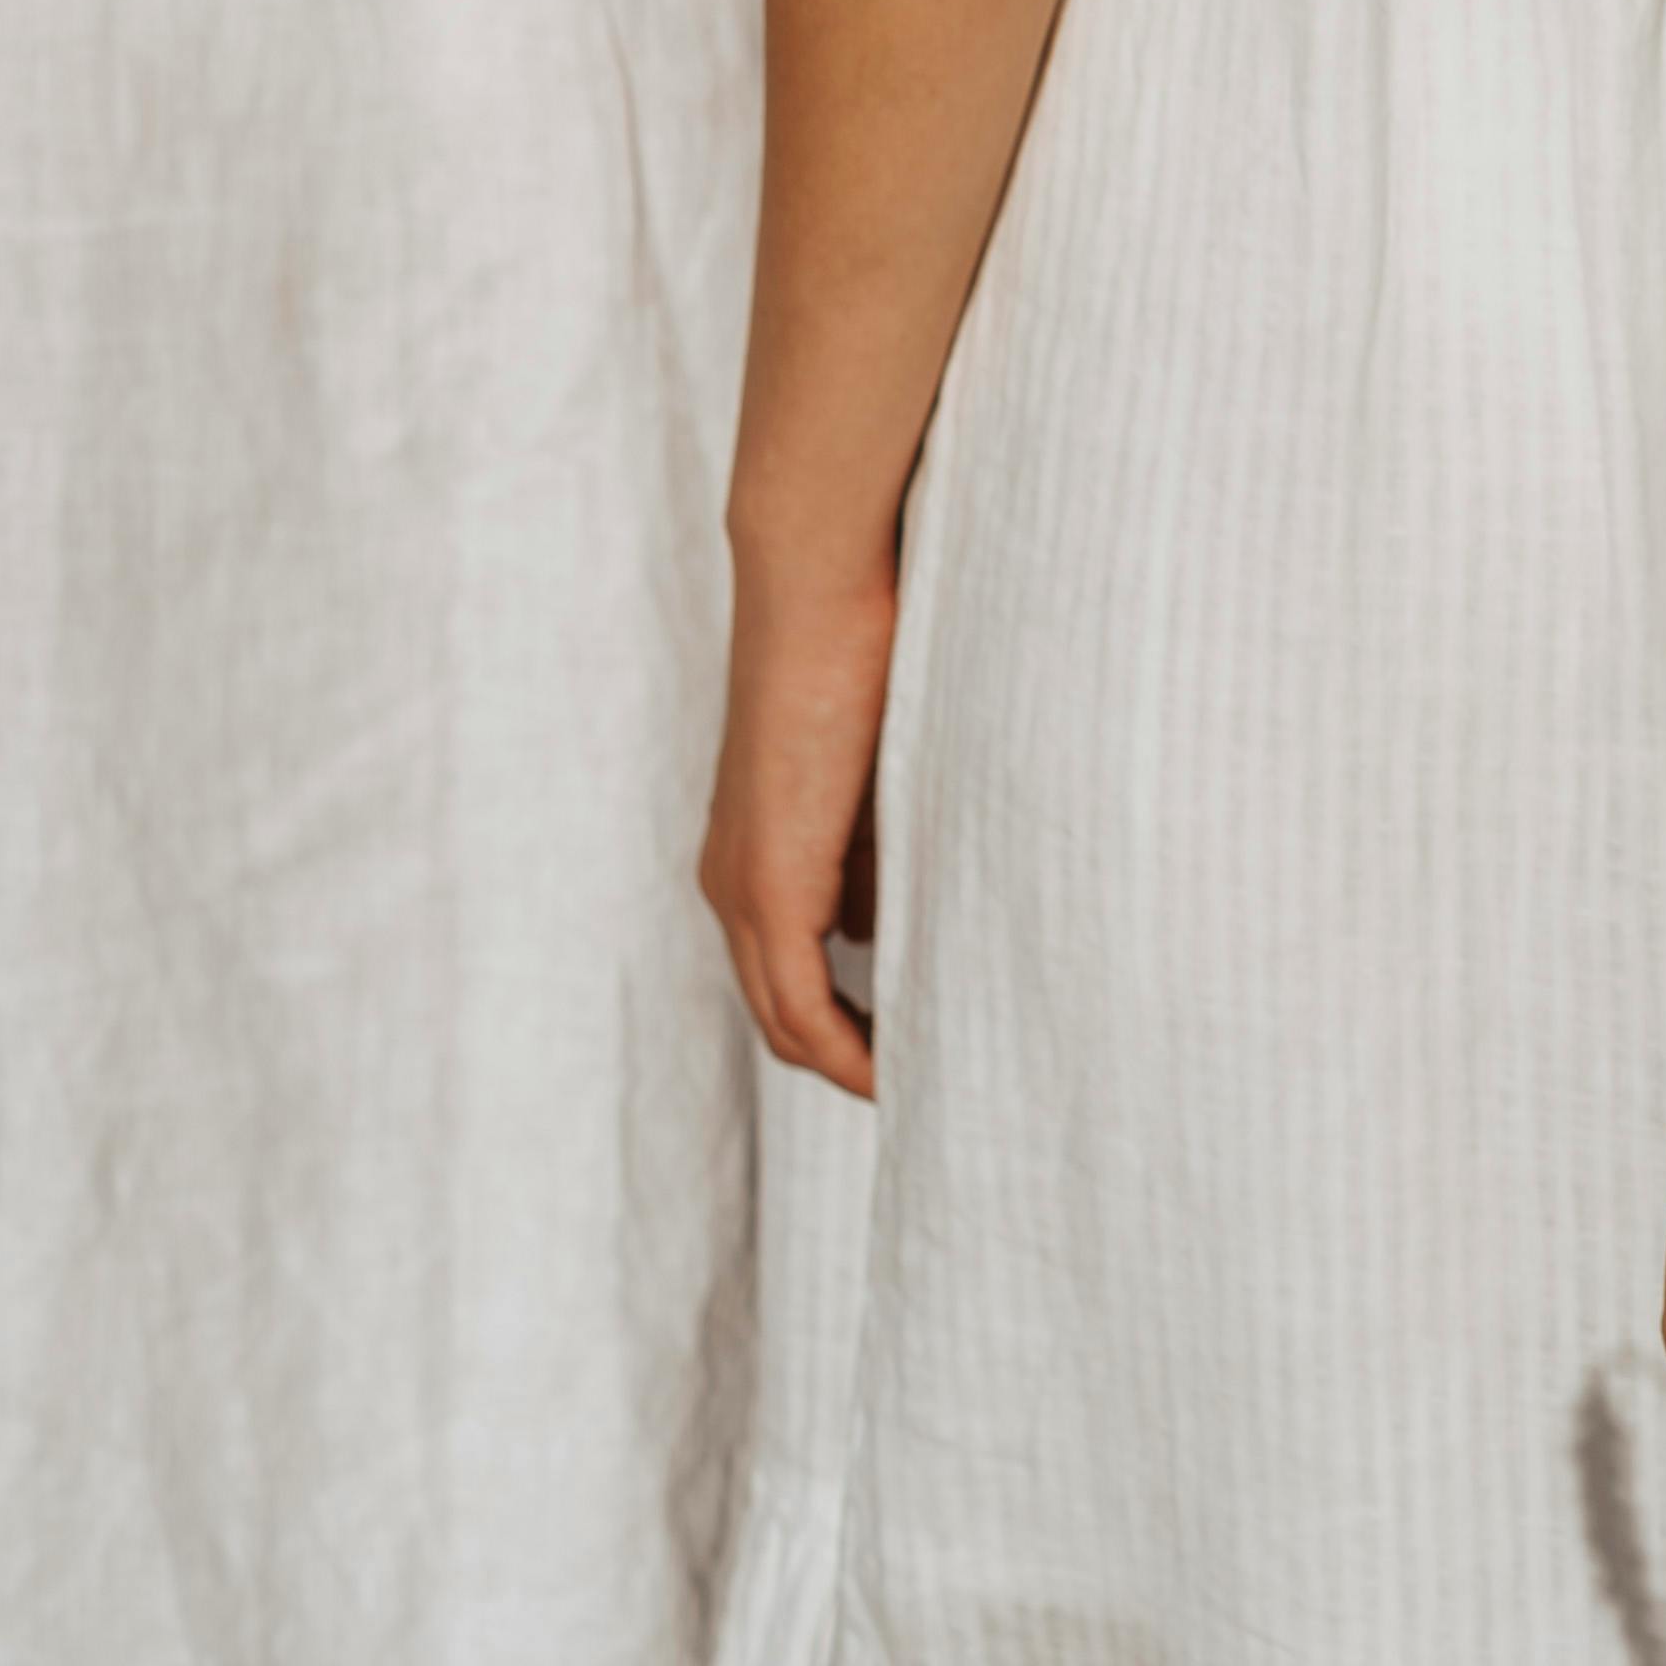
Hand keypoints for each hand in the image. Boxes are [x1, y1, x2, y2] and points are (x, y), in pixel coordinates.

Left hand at [701, 530, 894, 1095]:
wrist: (816, 580)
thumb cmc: (862, 647)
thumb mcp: (878, 771)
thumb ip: (876, 846)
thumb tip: (880, 920)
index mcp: (754, 853)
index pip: (793, 977)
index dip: (853, 1024)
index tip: (920, 1041)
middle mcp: (733, 882)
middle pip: (785, 1019)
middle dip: (855, 1059)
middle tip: (932, 1082)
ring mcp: (743, 887)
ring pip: (788, 1025)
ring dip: (855, 1063)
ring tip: (929, 1085)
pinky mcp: (768, 882)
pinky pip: (803, 1007)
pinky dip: (850, 1050)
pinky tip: (899, 1068)